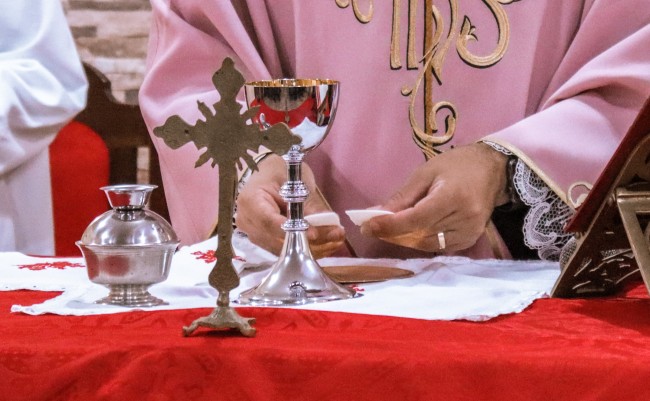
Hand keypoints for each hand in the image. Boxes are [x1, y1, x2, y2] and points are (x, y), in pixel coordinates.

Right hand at [235, 154, 345, 258]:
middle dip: (310, 242)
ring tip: (336, 240)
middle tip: (336, 236)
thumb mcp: (296, 182)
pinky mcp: (265, 242)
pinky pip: (287, 251)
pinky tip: (327, 243)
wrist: (267, 173)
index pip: (269, 222)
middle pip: (278, 240)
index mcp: (251, 201)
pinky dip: (307, 248)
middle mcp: (248, 223)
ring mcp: (255, 235)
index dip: (292, 230)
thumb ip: (309, 205)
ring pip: (284, 250)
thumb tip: (330, 225)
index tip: (314, 234)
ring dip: (312, 248)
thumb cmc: (280, 171)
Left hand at [360, 143, 508, 251]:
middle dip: (392, 232)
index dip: (389, 225)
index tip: (367, 227)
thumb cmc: (455, 166)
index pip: (416, 219)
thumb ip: (402, 197)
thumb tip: (376, 214)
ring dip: (405, 238)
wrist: (492, 170)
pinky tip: (415, 230)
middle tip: (373, 226)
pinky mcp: (470, 240)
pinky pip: (438, 247)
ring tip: (392, 227)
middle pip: (419, 234)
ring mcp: (470, 232)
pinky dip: (422, 241)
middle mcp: (464, 218)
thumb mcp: (425, 173)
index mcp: (452, 196)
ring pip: (426, 244)